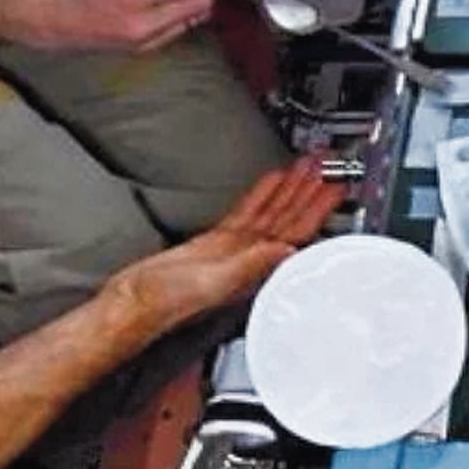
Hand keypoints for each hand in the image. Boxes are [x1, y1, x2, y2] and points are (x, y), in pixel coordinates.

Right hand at [106, 158, 344, 333]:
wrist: (131, 303)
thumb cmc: (165, 303)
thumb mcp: (212, 282)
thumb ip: (249, 266)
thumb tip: (286, 251)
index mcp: (254, 269)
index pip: (297, 233)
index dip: (319, 209)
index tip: (336, 187)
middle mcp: (250, 258)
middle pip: (290, 217)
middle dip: (310, 191)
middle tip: (329, 166)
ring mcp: (234, 249)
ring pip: (271, 212)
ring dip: (291, 188)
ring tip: (309, 165)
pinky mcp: (215, 242)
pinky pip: (247, 212)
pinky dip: (262, 194)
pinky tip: (273, 180)